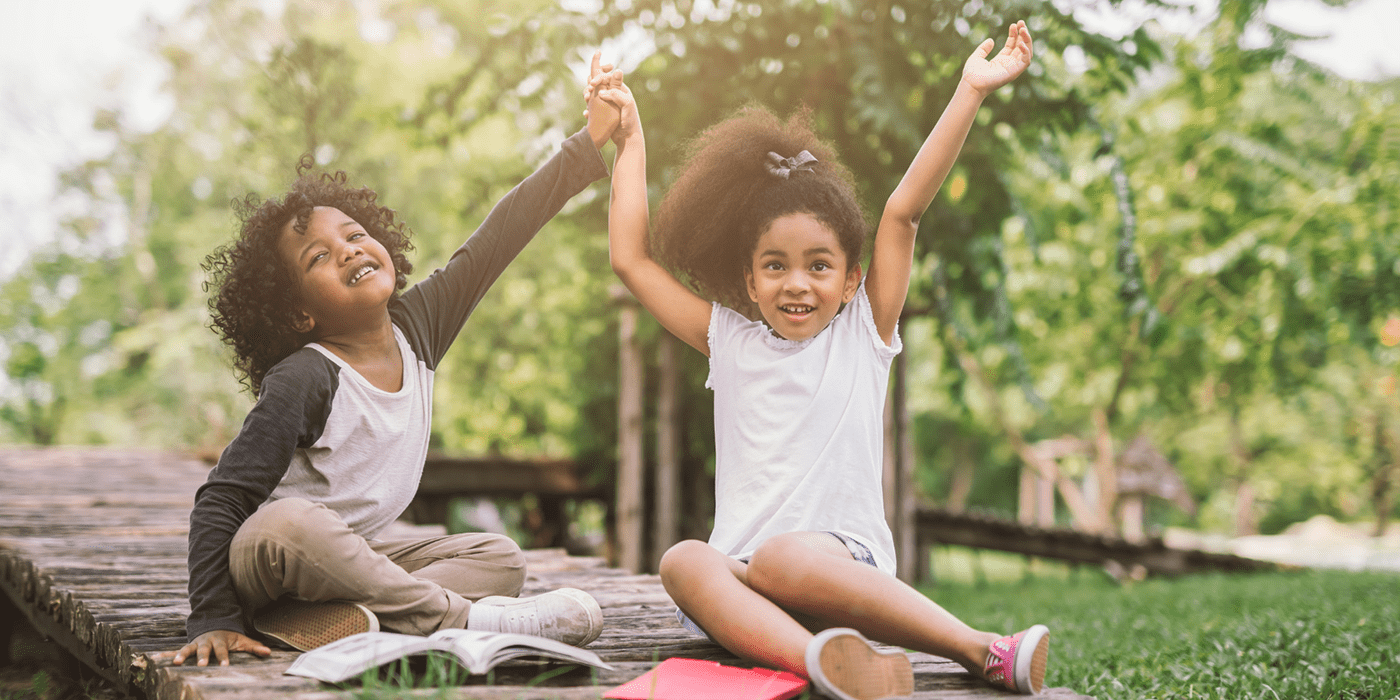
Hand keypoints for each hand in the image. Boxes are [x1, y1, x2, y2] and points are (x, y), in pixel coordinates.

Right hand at [155, 629, 270, 666]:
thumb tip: (269, 652)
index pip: (223, 651)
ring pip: (187, 649)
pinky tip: (153, 659)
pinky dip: (165, 655)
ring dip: (180, 655)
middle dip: (202, 657)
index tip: (225, 666)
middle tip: (201, 665)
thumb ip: (254, 647)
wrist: (214, 625)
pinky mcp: (187, 648)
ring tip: (173, 663)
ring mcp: (195, 644)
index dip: (224, 658)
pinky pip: (174, 651)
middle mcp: (206, 642)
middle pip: (204, 650)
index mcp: (220, 641)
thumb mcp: (242, 641)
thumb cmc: (230, 638)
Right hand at [585, 51, 621, 148]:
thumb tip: (601, 91)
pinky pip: (592, 107)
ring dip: (588, 96)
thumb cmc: (630, 121)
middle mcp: (614, 94)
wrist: (628, 138)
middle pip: (599, 84)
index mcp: (621, 90)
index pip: (608, 78)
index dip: (599, 78)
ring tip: (586, 101)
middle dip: (591, 87)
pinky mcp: (603, 112)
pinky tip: (587, 114)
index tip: (592, 84)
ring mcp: (607, 103)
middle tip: (587, 94)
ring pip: (594, 95)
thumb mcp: (627, 105)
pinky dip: (588, 108)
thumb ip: (616, 94)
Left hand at [961, 20, 1032, 96]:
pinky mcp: (1014, 72)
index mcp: (1000, 61)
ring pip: (1026, 52)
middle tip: (1021, 22)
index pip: (1012, 46)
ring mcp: (1012, 68)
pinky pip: (1026, 61)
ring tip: (1023, 29)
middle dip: (1023, 34)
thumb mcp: (977, 56)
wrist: (971, 84)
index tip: (1013, 25)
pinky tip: (1020, 43)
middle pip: (1021, 47)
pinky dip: (1026, 51)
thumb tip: (991, 40)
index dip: (1014, 35)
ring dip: (1027, 40)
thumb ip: (984, 49)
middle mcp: (1008, 64)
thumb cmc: (972, 73)